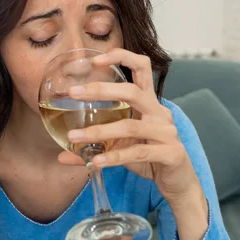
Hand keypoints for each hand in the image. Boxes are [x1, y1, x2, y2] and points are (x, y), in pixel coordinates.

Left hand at [57, 48, 200, 204]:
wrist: (178, 182)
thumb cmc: (149, 158)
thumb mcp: (121, 148)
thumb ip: (95, 146)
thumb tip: (62, 154)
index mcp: (149, 103)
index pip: (142, 68)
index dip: (122, 57)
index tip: (94, 60)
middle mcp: (159, 113)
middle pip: (132, 92)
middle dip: (102, 90)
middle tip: (74, 93)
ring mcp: (167, 133)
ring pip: (131, 127)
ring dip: (99, 132)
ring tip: (74, 136)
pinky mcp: (171, 153)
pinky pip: (138, 153)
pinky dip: (115, 157)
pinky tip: (96, 162)